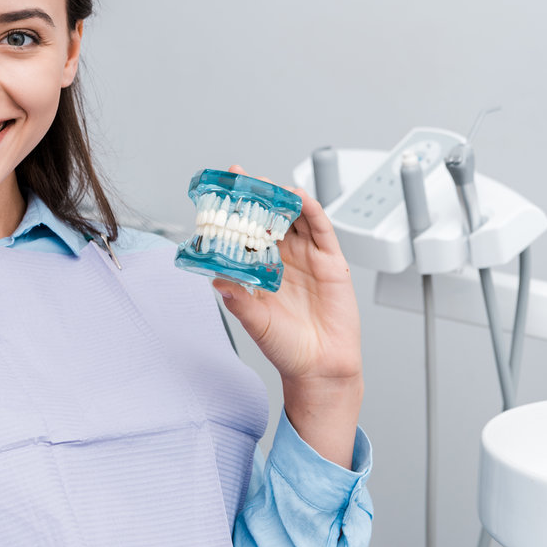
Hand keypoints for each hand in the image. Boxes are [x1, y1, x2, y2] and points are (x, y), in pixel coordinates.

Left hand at [213, 166, 362, 466]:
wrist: (319, 367)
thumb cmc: (285, 346)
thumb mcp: (254, 320)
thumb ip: (237, 299)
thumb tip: (215, 280)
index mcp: (260, 269)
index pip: (245, 233)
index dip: (234, 214)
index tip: (218, 194)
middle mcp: (283, 259)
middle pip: (269, 218)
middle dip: (256, 197)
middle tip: (241, 179)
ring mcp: (307, 258)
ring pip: (294, 218)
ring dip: (281, 198)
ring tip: (267, 184)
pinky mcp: (331, 261)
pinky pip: (322, 229)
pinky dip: (311, 210)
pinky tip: (299, 197)